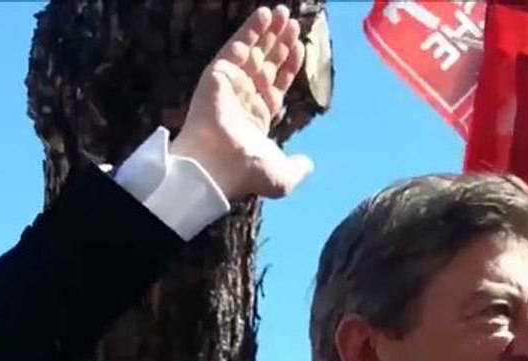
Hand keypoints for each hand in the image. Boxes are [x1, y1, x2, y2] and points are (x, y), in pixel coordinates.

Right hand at [172, 5, 312, 199]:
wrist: (218, 165)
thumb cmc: (248, 171)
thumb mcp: (283, 177)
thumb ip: (297, 168)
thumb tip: (308, 164)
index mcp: (258, 118)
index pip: (276, 84)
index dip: (288, 66)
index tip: (300, 48)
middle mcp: (244, 98)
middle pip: (266, 63)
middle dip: (280, 43)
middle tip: (293, 23)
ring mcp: (231, 84)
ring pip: (253, 51)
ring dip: (268, 31)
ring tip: (284, 12)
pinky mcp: (218, 73)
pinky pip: (237, 46)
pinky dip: (250, 29)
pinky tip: (265, 14)